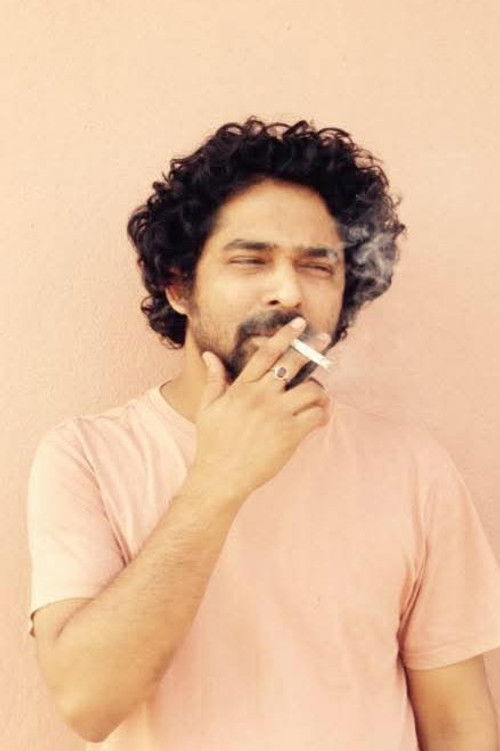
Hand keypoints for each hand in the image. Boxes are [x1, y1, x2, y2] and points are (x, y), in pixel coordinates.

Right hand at [189, 318, 331, 499]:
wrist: (220, 477)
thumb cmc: (212, 443)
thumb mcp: (208, 408)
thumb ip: (214, 380)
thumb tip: (209, 355)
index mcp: (241, 388)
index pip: (266, 354)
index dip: (284, 335)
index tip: (298, 324)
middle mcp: (260, 397)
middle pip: (292, 364)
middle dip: (311, 349)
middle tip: (324, 339)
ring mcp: (276, 415)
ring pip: (311, 389)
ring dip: (319, 390)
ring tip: (319, 396)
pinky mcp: (289, 434)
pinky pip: (316, 415)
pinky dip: (323, 414)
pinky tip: (321, 417)